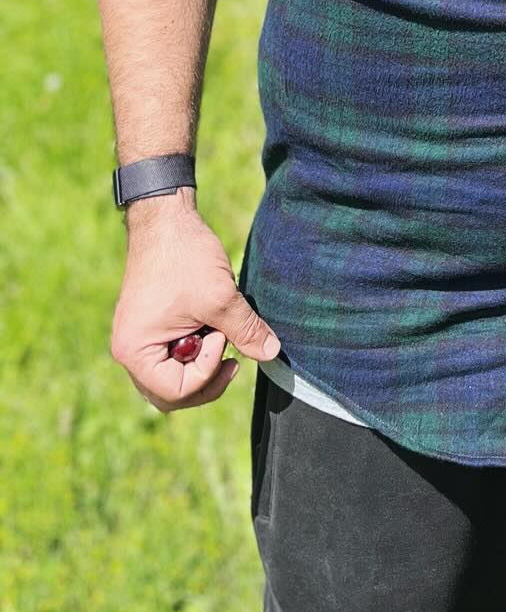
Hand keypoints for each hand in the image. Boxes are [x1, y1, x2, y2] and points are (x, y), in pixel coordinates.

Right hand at [111, 189, 280, 411]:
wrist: (166, 219)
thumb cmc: (184, 256)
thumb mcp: (221, 298)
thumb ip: (246, 331)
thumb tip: (272, 354)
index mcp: (135, 352)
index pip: (175, 392)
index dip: (207, 373)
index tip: (221, 337)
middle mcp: (128, 351)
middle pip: (170, 393)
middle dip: (205, 379)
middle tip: (231, 353)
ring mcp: (137, 339)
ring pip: (171, 377)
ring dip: (200, 364)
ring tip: (220, 334)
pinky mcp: (148, 326)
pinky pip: (170, 355)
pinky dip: (194, 349)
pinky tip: (210, 325)